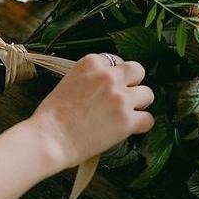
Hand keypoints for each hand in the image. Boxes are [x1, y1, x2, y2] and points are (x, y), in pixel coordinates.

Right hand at [26, 54, 154, 168]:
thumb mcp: (68, 82)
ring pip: (147, 93)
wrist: (50, 138)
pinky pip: (148, 119)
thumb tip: (101, 86)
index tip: (109, 85)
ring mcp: (120, 98)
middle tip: (124, 96)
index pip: (114, 60)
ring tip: (127, 113)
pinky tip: (131, 128)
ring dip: (139, 104)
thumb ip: (89, 78)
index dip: (113, 74)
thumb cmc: (52, 115)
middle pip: (137, 70)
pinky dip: (141, 125)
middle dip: (132, 83)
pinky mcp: (127, 121)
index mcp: (91, 63)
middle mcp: (109, 77)